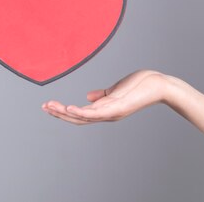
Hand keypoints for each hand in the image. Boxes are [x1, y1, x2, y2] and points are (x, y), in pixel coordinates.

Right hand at [42, 70, 168, 124]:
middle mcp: (106, 115)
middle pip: (77, 118)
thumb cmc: (141, 85)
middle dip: (59, 113)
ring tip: (50, 107)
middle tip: (44, 106)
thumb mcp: (116, 90)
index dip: (63, 111)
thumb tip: (88, 97)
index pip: (79, 114)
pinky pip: (96, 113)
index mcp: (104, 110)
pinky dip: (81, 112)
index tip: (48, 105)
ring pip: (83, 117)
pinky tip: (70, 108)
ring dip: (65, 113)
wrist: (160, 85)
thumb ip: (102, 95)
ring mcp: (112, 113)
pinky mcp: (117, 108)